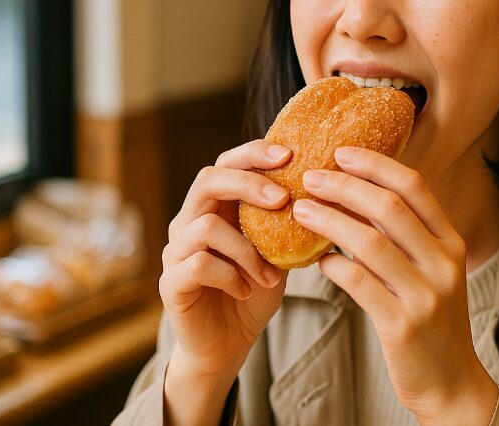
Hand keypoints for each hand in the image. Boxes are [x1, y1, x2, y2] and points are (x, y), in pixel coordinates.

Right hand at [159, 140, 290, 391]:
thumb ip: (289, 222)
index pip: (227, 163)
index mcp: (216, 206)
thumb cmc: (254, 290)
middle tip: (283, 198)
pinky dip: (231, 276)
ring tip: (270, 273)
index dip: (254, 153)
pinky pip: (199, 265)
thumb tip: (328, 193)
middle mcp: (190, 221)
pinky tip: (248, 290)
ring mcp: (176, 251)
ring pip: (206, 227)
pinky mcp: (171, 282)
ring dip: (247, 249)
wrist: (227, 345)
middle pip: (208, 180)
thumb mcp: (278, 250)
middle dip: (249, 183)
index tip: (289, 155)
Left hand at [293, 146, 498, 424]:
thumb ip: (404, 236)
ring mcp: (426, 294)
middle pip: (390, 208)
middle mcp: (444, 263)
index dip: (376, 165)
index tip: (341, 152)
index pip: (415, 187)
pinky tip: (317, 261)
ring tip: (302, 211)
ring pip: (370, 243)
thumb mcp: (430, 271)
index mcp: (451, 242)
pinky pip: (359, 284)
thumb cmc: (431, 320)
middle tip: (311, 177)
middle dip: (346, 187)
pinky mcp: (403, 326)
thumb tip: (357, 194)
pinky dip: (333, 267)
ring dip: (330, 221)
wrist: (450, 381)